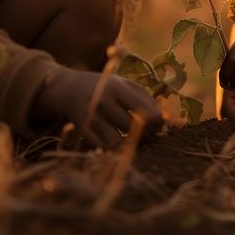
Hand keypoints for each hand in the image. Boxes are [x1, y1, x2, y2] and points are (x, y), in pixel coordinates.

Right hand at [34, 68, 162, 148]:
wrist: (68, 89)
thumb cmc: (105, 87)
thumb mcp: (124, 85)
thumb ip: (145, 99)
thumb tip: (165, 120)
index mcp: (116, 88)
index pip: (143, 110)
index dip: (157, 121)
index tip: (160, 124)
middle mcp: (102, 102)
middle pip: (132, 127)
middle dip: (145, 134)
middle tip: (150, 134)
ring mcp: (90, 118)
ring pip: (117, 142)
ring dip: (130, 145)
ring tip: (136, 140)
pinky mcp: (82, 132)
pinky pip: (103, 148)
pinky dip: (114, 148)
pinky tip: (119, 141)